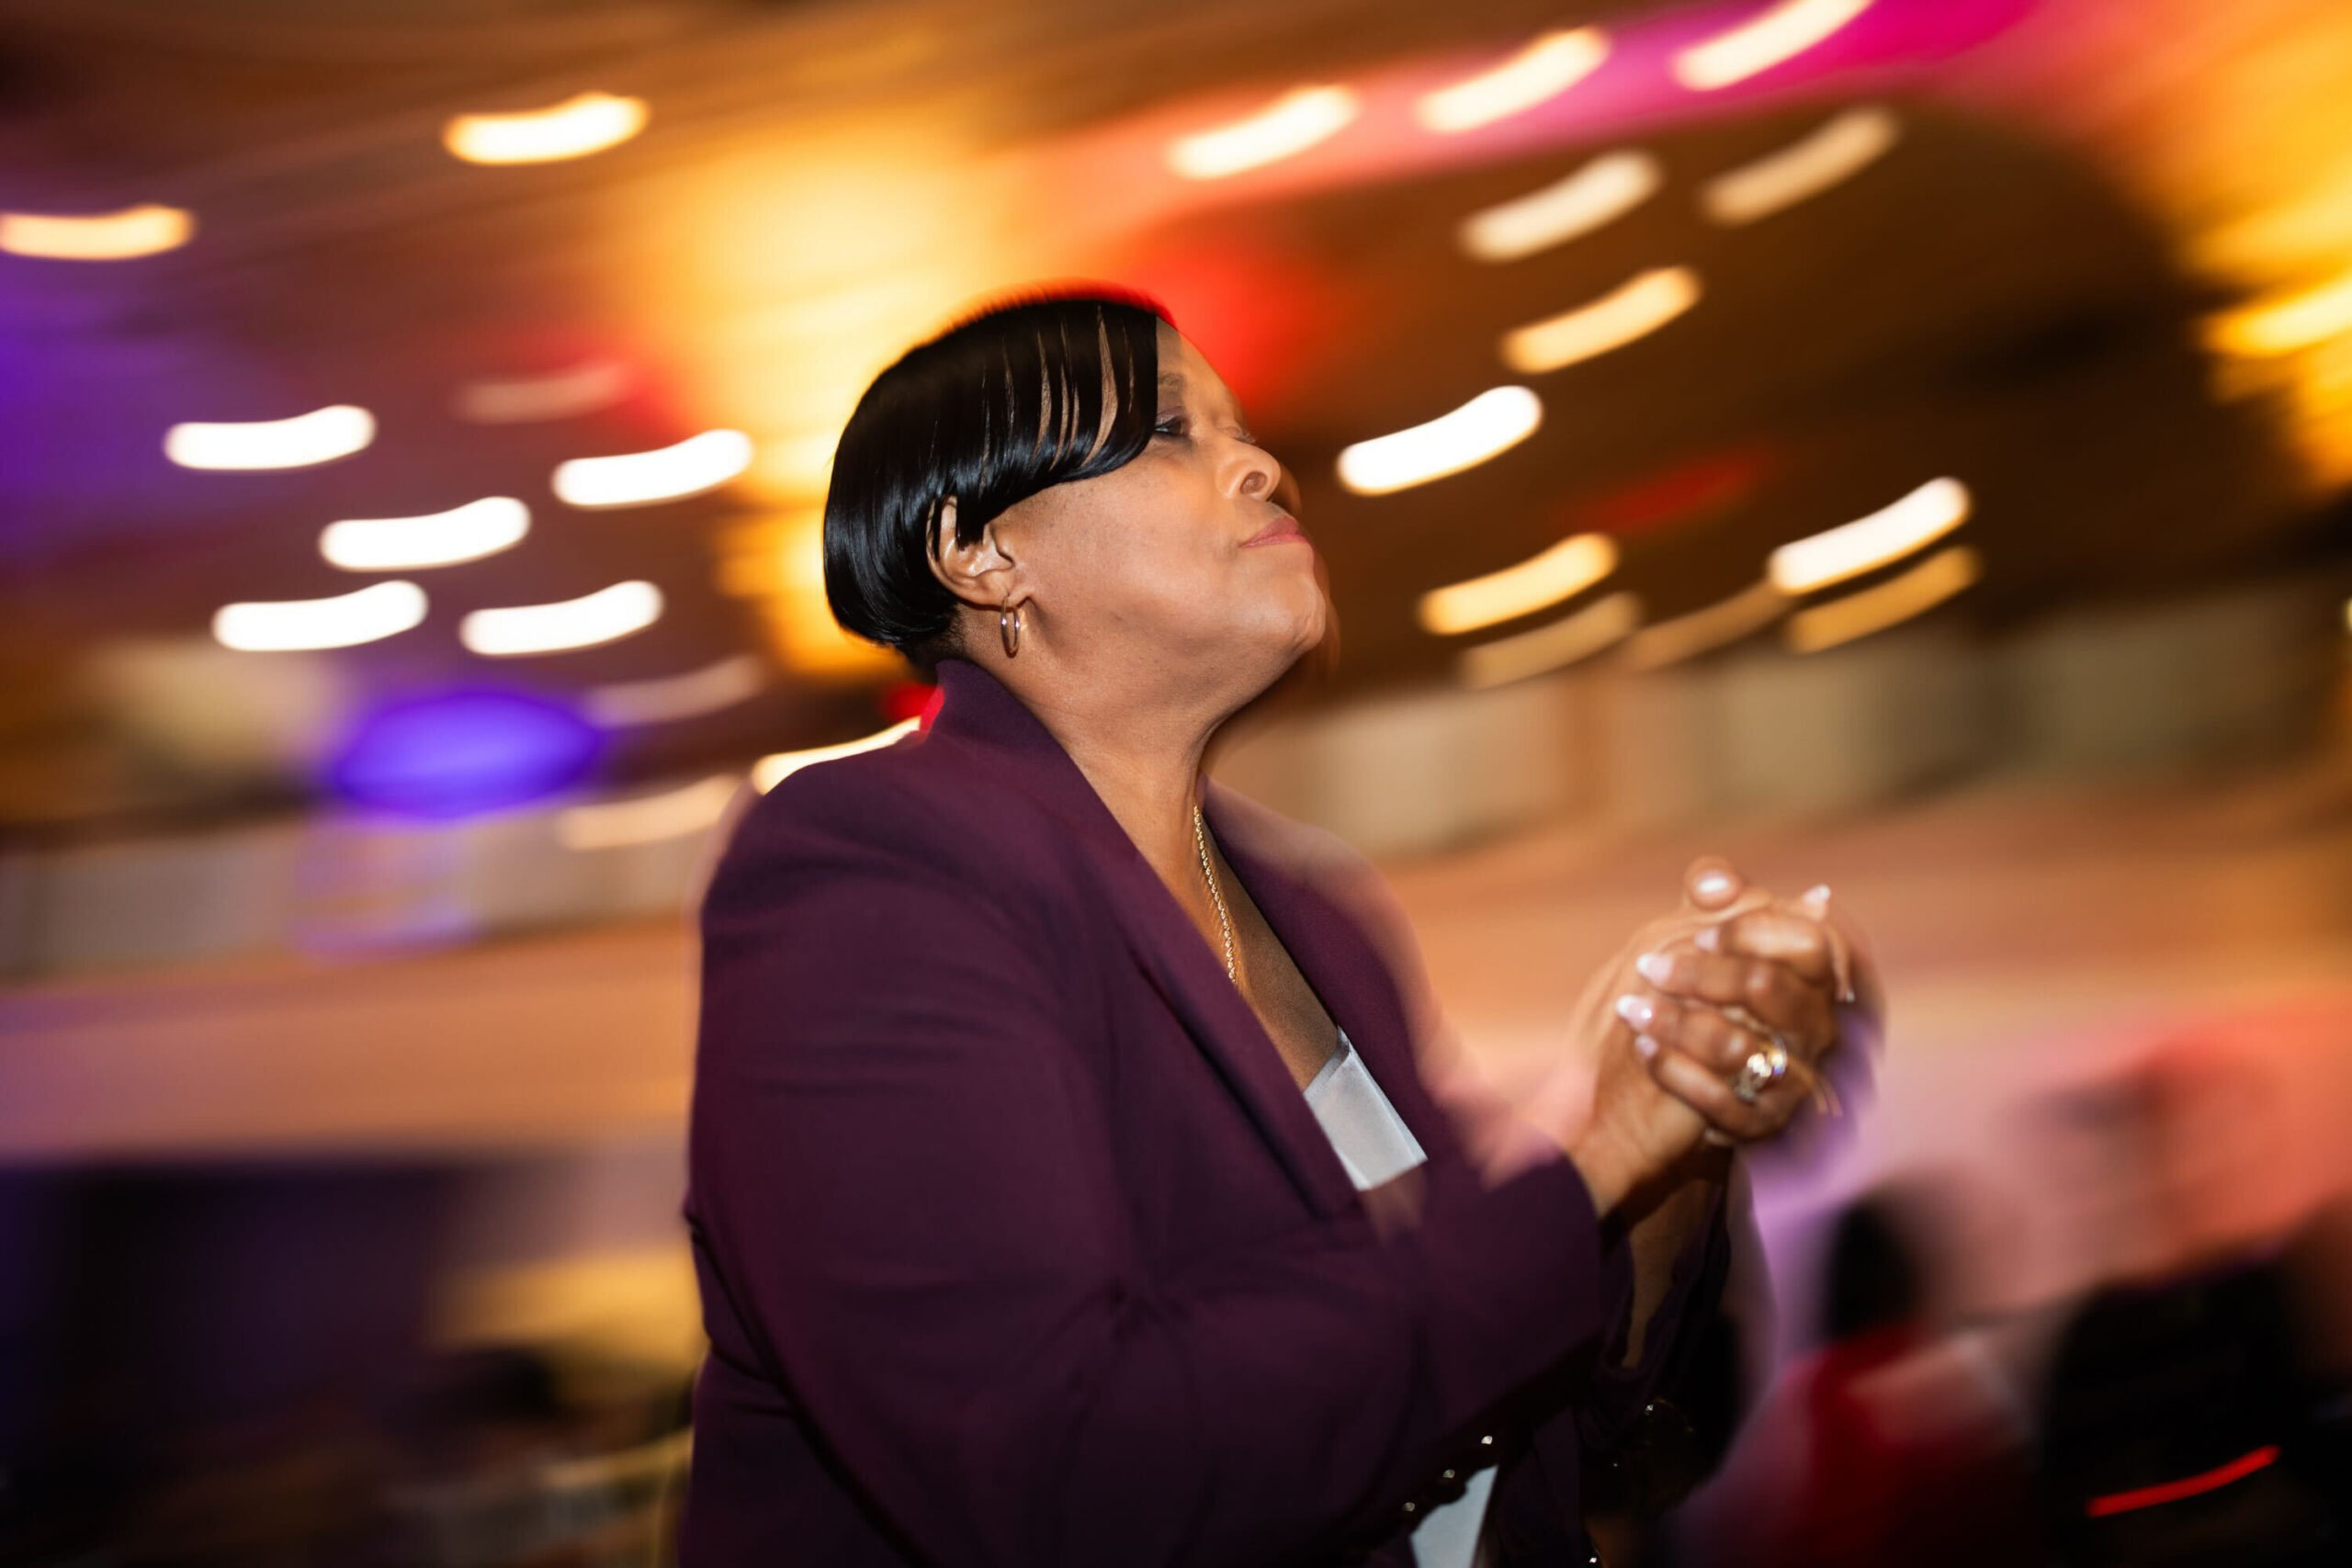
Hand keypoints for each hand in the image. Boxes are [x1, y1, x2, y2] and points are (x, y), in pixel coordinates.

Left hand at [1563, 860, 1868, 1207]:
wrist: (1689, 1081)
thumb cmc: (1705, 992)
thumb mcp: (1709, 938)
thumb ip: (1715, 899)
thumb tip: (1712, 882)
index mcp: (1816, 980)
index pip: (1810, 943)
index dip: (1753, 933)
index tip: (1701, 934)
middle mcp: (1817, 1031)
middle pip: (1769, 988)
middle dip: (1701, 974)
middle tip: (1647, 965)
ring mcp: (1794, 1081)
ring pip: (1739, 1046)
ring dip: (1675, 1022)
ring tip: (1629, 1008)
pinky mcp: (1762, 1125)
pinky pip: (1720, 1100)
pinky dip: (1672, 1070)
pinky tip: (1641, 1047)